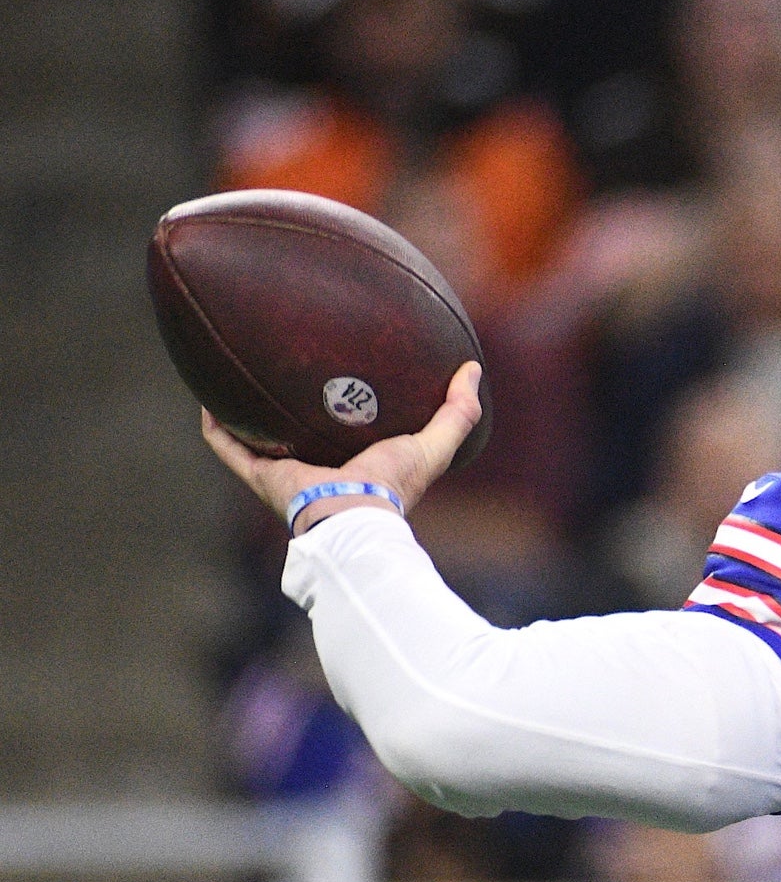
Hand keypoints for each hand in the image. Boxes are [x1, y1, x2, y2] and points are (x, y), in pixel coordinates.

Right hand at [203, 360, 483, 528]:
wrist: (352, 514)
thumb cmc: (393, 485)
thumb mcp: (434, 444)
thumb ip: (458, 412)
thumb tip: (472, 370)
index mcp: (354, 464)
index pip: (346, 434)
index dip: (342, 407)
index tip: (338, 376)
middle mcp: (317, 469)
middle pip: (298, 433)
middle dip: (288, 406)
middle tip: (281, 367)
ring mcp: (284, 473)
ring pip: (257, 439)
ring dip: (245, 412)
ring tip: (235, 375)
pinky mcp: (260, 476)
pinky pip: (228, 447)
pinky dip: (216, 426)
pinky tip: (207, 397)